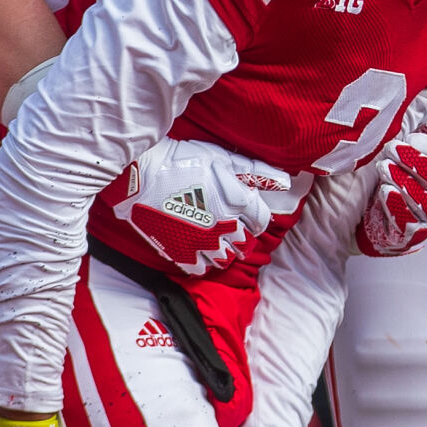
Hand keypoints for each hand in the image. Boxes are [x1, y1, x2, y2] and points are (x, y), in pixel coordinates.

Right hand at [112, 139, 293, 275]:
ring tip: (216, 239)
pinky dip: (203, 261)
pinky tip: (198, 247)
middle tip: (233, 226)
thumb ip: (255, 171)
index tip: (247, 211)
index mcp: (236, 202)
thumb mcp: (221, 158)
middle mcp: (224, 227)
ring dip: (226, 251)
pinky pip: (202, 268)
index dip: (256, 216)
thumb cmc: (182, 161)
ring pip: (226, 259)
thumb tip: (285, 181)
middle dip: (243, 236)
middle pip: (246, 244)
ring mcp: (202, 243)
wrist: (141, 176)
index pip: (262, 220)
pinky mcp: (182, 253)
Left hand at [356, 121, 426, 256]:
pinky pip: (411, 221)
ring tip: (382, 168)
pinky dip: (397, 204)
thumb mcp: (387, 142)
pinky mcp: (411, 235)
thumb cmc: (368, 172)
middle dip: (415, 163)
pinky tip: (383, 192)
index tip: (411, 138)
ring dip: (404, 181)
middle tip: (390, 150)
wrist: (338, 210)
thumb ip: (410, 122)